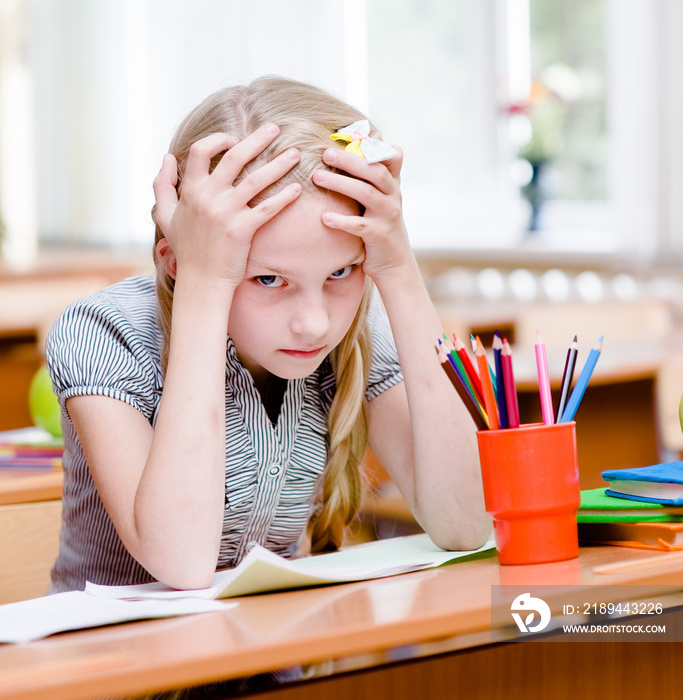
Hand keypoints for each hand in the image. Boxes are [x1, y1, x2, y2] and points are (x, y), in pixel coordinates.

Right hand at [153, 124, 301, 288]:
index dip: (219, 139)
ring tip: (295, 154)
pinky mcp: (243, 230)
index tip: (235, 138)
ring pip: (256, 179)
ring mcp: (226, 213)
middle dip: (257, 139)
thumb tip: (167, 157)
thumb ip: (162, 184)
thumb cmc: (186, 248)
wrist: (201, 281)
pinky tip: (297, 188)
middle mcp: (208, 197)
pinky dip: (284, 197)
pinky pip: (268, 208)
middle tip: (275, 129)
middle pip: (234, 156)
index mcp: (191, 191)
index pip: (200, 150)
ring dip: (278, 163)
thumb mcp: (164, 215)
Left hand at [311, 147, 412, 281]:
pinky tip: (324, 217)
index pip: (393, 157)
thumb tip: (337, 152)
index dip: (377, 146)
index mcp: (392, 184)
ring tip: (316, 177)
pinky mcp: (379, 235)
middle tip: (324, 153)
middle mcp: (393, 196)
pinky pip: (360, 226)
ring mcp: (388, 216)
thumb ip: (366, 179)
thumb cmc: (378, 225)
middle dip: (349, 160)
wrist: (393, 262)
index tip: (355, 137)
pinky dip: (341, 221)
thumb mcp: (379, 200)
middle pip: (375, 171)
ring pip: (367, 193)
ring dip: (340, 183)